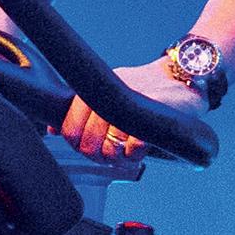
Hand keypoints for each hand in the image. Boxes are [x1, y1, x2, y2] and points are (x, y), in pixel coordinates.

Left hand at [59, 56, 208, 168]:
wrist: (182, 76)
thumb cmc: (143, 88)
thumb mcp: (107, 92)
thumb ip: (80, 110)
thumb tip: (52, 130)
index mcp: (93, 92)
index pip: (70, 128)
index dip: (77, 144)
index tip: (88, 147)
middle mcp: (107, 97)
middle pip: (88, 142)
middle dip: (97, 155)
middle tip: (108, 155)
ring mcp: (129, 105)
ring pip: (109, 147)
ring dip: (117, 157)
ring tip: (125, 153)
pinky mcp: (153, 115)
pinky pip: (134, 146)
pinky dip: (135, 153)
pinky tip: (139, 148)